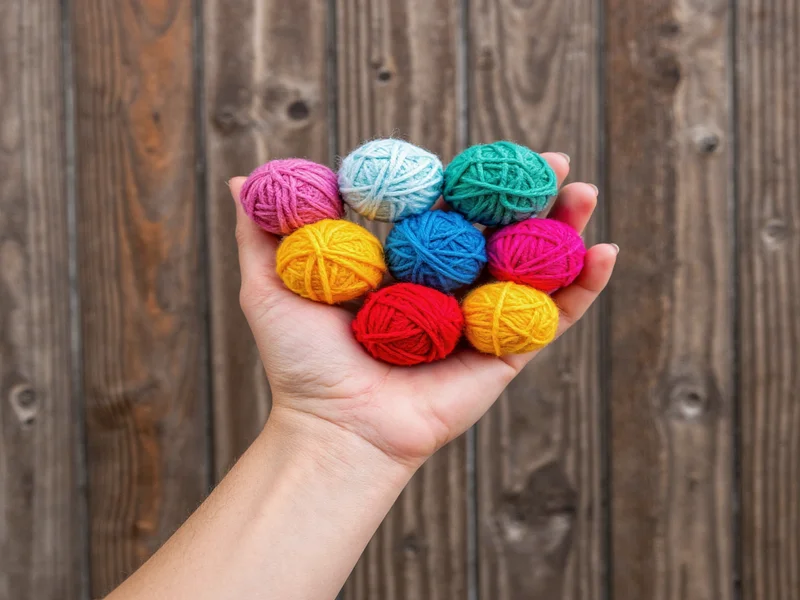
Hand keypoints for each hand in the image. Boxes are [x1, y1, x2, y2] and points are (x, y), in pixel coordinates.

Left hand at [230, 153, 616, 468]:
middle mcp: (448, 287)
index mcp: (407, 265)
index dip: (471, 178)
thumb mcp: (273, 286)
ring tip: (585, 191)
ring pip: (531, 265)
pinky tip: (605, 252)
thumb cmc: (302, 362)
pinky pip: (551, 318)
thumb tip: (240, 178)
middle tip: (553, 160)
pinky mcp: (506, 354)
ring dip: (565, 227)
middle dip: (528, 195)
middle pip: (498, 231)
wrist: (336, 427)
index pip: (446, 210)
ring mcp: (480, 318)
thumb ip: (263, 234)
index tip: (488, 149)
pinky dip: (582, 288)